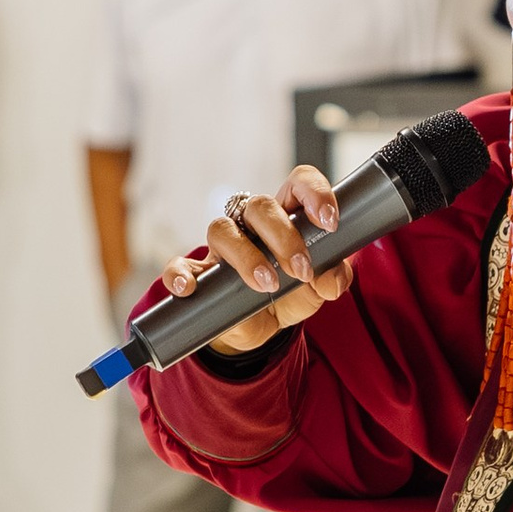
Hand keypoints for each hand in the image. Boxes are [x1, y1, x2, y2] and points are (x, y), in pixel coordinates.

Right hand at [163, 162, 350, 353]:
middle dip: (284, 236)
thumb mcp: (317, 288)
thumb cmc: (290, 293)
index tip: (329, 220)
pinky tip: (189, 287)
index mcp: (286, 217)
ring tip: (268, 284)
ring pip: (222, 229)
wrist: (261, 327)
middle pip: (260, 206)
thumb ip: (332, 278)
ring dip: (247, 256)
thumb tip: (333, 280)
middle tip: (301, 269)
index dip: (314, 192)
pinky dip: (180, 274)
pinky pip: (179, 265)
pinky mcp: (200, 274)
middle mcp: (251, 225)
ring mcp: (222, 248)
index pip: (297, 184)